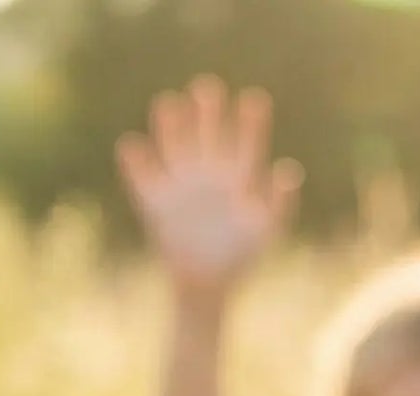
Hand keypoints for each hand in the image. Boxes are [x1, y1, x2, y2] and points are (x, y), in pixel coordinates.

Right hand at [116, 77, 302, 299]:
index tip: (254, 100)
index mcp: (238, 173)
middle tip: (206, 89)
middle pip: (208, 128)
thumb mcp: (265, 231)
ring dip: (171, 122)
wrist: (205, 283)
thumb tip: (288, 170)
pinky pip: (141, 175)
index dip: (251, 118)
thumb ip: (279, 202)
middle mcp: (209, 170)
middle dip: (208, 107)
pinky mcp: (155, 200)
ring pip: (174, 141)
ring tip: (168, 104)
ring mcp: (181, 182)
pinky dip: (135, 160)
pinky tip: (131, 146)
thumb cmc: (241, 257)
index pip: (247, 137)